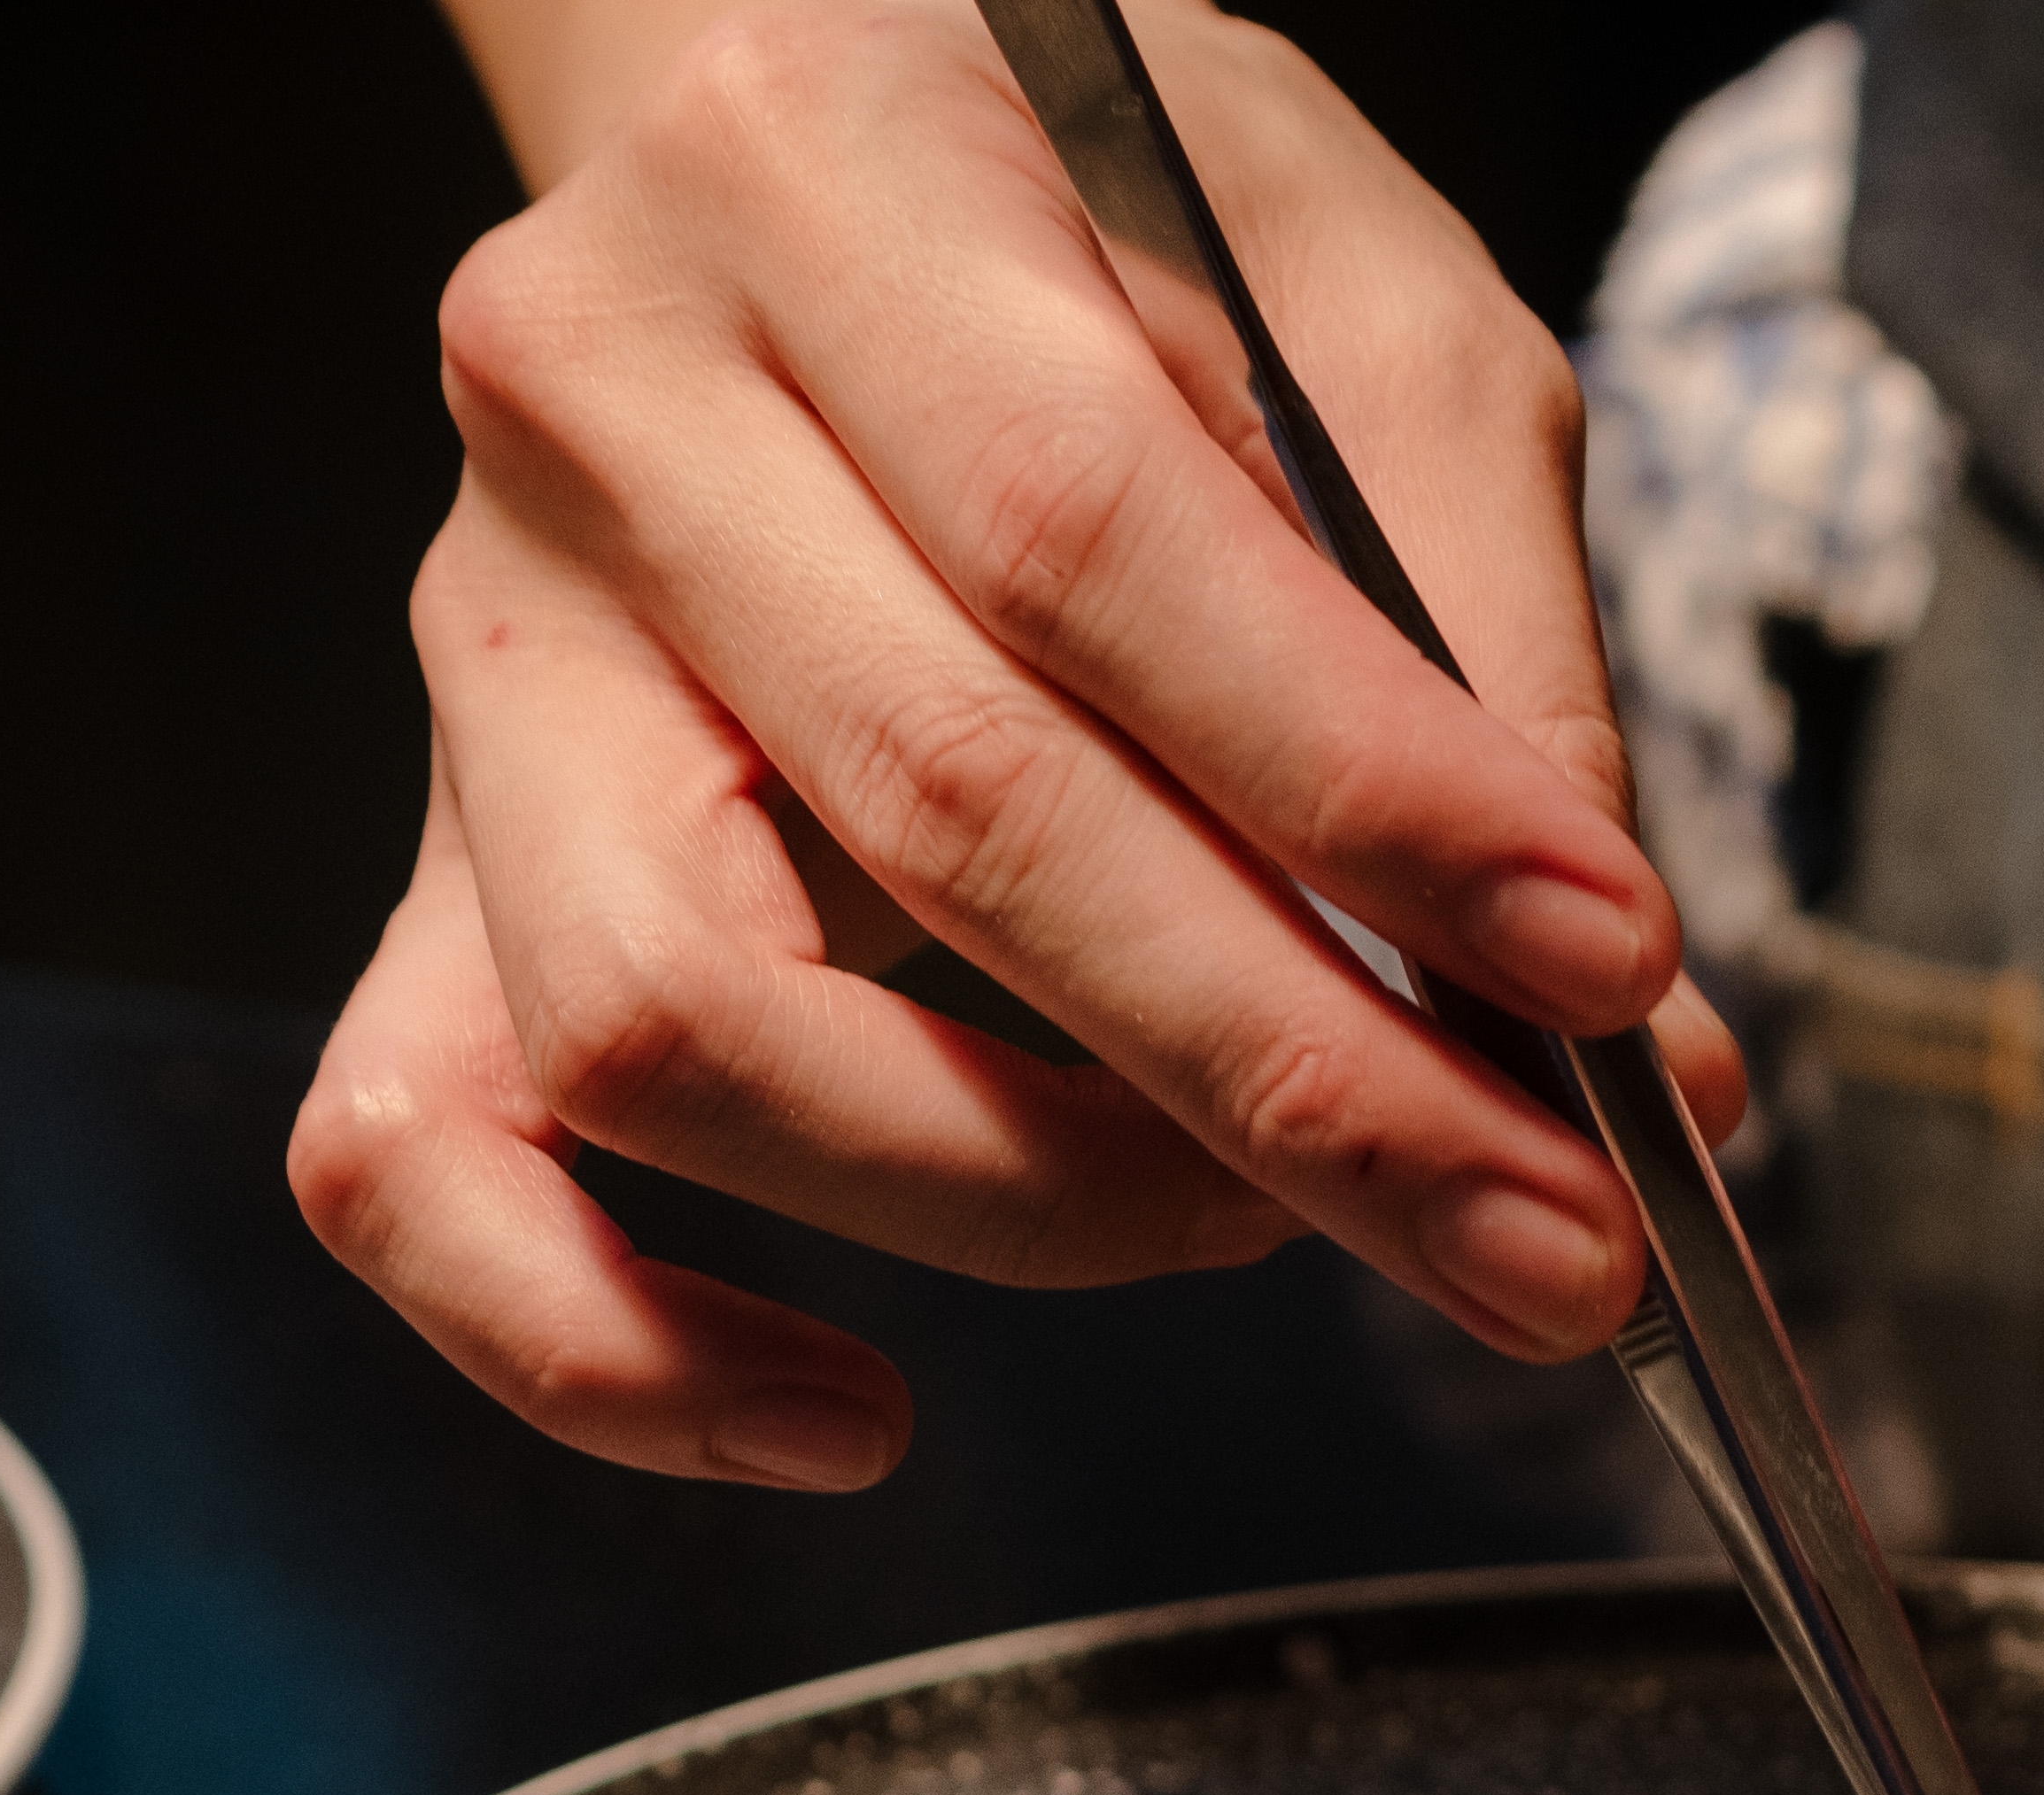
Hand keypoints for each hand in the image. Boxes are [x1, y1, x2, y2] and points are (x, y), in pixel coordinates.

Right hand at [296, 0, 1744, 1489]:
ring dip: (1017, 1199)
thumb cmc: (1104, 215)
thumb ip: (1489, 629)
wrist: (818, 131)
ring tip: (1254, 1218)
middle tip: (1541, 1239)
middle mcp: (602, 402)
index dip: (1366, 796)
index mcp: (824, 173)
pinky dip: (605, 1341)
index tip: (1606, 978)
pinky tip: (843, 1415)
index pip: (1090, 538)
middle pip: (935, 811)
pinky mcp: (436, 865)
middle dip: (1285, 1076)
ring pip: (671, 1023)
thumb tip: (1625, 1028)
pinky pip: (418, 1160)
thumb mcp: (1361, 295)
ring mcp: (491, 656)